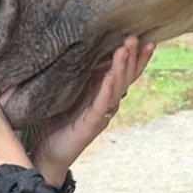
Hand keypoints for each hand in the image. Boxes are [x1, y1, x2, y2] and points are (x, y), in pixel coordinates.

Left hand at [31, 36, 153, 188]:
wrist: (48, 153)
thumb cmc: (57, 122)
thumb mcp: (70, 92)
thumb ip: (81, 76)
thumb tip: (83, 52)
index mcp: (103, 95)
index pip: (124, 74)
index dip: (136, 58)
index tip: (144, 40)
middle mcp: (107, 104)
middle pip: (125, 78)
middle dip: (132, 58)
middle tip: (135, 38)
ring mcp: (101, 114)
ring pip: (116, 89)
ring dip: (121, 68)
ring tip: (124, 50)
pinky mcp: (91, 124)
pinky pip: (101, 105)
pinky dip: (107, 90)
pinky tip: (110, 76)